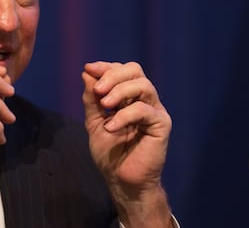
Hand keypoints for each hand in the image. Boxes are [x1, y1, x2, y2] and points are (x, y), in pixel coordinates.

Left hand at [82, 61, 172, 225]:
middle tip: (98, 90)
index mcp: (130, 98)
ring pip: (143, 85)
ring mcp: (155, 111)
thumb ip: (91, 100)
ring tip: (104, 105)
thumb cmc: (111, 154)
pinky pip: (144, 110)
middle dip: (113, 75)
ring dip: (120, 91)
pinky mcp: (161, 125)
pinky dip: (124, 115)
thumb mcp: (94, 122)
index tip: (88, 69)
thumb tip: (87, 73)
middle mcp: (144, 100)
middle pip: (135, 71)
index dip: (106, 67)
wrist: (122, 181)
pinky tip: (111, 127)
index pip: (123, 71)